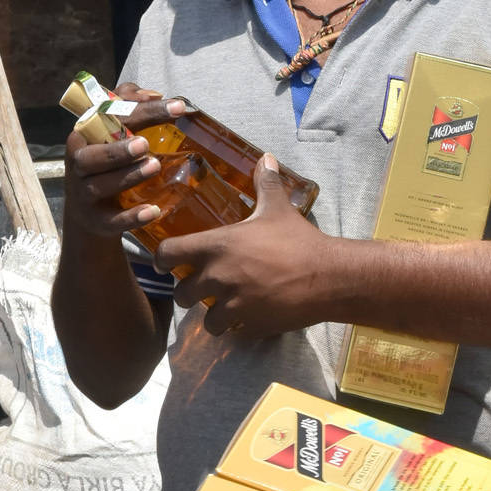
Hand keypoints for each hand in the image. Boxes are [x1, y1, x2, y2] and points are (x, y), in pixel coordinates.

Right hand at [63, 87, 187, 237]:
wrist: (91, 213)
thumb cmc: (106, 162)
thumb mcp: (112, 131)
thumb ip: (129, 104)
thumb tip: (155, 94)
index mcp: (85, 136)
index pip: (109, 119)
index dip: (143, 110)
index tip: (178, 107)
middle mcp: (79, 164)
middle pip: (92, 156)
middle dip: (118, 149)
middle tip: (145, 143)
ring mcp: (84, 194)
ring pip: (101, 186)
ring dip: (128, 176)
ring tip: (155, 166)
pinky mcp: (96, 220)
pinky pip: (112, 220)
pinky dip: (131, 217)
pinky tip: (153, 211)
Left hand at [156, 155, 332, 336]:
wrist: (327, 277)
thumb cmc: (299, 240)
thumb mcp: (278, 209)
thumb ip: (266, 184)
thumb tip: (265, 158)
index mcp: (217, 246)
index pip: (167, 254)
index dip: (163, 259)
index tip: (167, 263)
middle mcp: (217, 278)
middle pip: (181, 294)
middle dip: (189, 293)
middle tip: (202, 288)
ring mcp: (232, 305)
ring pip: (205, 320)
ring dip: (213, 316)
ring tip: (227, 308)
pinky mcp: (249, 325)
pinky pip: (233, 332)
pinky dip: (238, 327)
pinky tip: (250, 316)